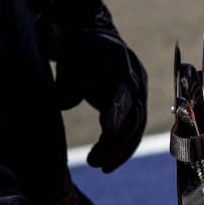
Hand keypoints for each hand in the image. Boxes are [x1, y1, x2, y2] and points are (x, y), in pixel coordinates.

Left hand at [52, 18, 147, 172]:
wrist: (95, 39)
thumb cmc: (78, 47)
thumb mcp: (68, 55)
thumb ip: (68, 78)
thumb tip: (65, 104)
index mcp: (121, 63)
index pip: (124, 93)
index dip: (117, 113)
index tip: (106, 133)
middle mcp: (136, 80)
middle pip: (134, 116)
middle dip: (117, 143)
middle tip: (95, 163)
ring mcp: (138, 94)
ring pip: (135, 128)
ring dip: (118, 151)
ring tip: (97, 165)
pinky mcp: (134, 106)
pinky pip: (131, 131)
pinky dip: (120, 148)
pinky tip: (104, 162)